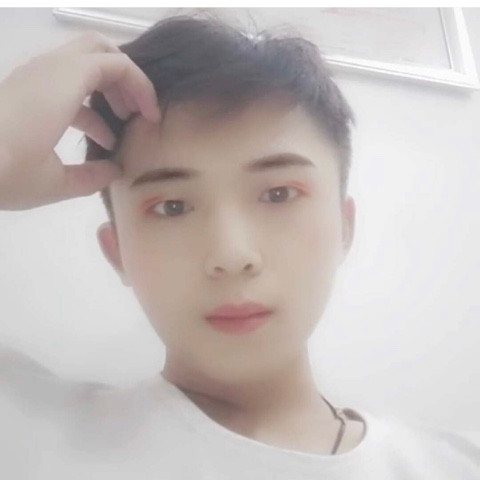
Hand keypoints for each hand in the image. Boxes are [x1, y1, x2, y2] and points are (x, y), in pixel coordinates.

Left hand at [0, 32, 160, 209]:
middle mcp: (48, 70)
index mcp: (63, 84)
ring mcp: (31, 77)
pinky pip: (62, 82)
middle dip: (124, 78)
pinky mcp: (21, 90)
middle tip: (136, 110)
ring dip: (105, 90)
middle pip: (98, 50)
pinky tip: (91, 135)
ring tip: (118, 126)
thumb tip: (114, 171)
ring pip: (80, 65)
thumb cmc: (6, 172)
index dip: (142, 88)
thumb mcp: (56, 183)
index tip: (152, 118)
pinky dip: (84, 101)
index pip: (116, 65)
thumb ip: (93, 177)